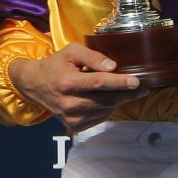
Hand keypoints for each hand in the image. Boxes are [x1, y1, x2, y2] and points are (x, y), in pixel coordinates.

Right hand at [9, 45, 141, 131]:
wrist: (34, 85)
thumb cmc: (56, 65)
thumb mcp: (71, 52)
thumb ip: (92, 56)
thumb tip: (113, 66)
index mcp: (67, 83)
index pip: (98, 83)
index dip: (119, 82)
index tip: (137, 81)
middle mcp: (68, 103)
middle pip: (106, 100)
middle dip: (128, 94)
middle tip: (143, 87)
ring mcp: (71, 117)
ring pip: (106, 110)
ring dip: (120, 101)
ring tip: (126, 91)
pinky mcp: (73, 125)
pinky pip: (100, 118)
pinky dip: (109, 109)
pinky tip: (109, 99)